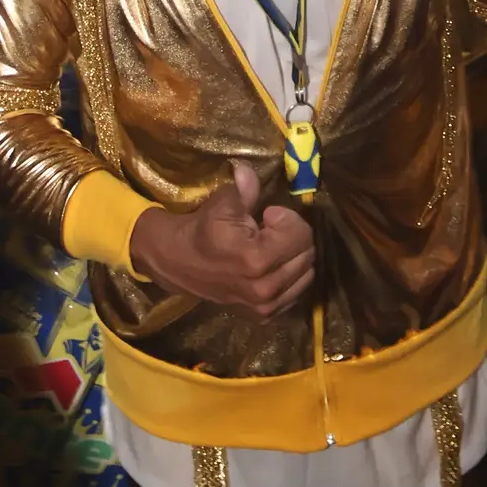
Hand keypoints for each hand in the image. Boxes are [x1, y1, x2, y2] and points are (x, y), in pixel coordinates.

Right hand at [129, 161, 314, 316]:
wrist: (179, 263)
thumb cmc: (203, 230)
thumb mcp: (222, 204)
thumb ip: (246, 188)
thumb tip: (250, 170)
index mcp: (257, 260)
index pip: (301, 234)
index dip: (286, 218)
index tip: (267, 214)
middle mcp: (266, 289)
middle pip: (307, 254)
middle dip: (292, 236)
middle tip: (269, 230)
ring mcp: (266, 307)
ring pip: (306, 275)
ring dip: (293, 257)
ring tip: (270, 248)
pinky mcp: (264, 316)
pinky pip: (296, 293)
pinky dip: (290, 277)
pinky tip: (270, 266)